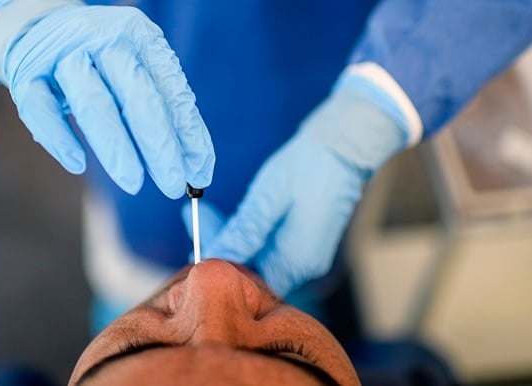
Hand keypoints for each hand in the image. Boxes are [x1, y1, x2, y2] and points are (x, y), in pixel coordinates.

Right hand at [0, 1, 213, 197]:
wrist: (38, 26)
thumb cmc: (102, 63)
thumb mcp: (139, 74)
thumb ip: (169, 114)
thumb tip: (198, 168)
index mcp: (139, 36)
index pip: (171, 90)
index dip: (188, 134)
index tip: (200, 172)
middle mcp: (103, 38)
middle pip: (137, 97)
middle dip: (159, 146)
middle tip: (173, 184)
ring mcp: (62, 54)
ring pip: (93, 103)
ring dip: (116, 148)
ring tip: (134, 183)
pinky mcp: (27, 73)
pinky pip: (41, 109)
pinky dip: (60, 138)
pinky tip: (78, 165)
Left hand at [183, 77, 410, 295]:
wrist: (347, 146)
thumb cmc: (311, 165)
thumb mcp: (269, 197)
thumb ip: (245, 231)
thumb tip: (217, 257)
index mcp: (297, 260)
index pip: (249, 281)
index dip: (220, 266)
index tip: (193, 245)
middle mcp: (305, 266)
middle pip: (252, 270)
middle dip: (222, 247)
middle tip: (195, 223)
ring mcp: (307, 255)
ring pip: (259, 258)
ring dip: (234, 239)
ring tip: (205, 215)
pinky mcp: (306, 243)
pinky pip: (271, 248)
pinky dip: (250, 235)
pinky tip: (233, 219)